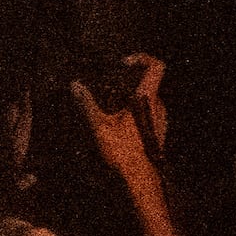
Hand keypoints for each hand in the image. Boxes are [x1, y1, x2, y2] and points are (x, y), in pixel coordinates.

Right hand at [76, 61, 165, 183]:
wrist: (140, 176)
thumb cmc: (123, 151)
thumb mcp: (100, 125)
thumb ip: (87, 103)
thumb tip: (75, 85)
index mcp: (148, 99)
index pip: (156, 67)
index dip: (142, 58)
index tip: (123, 63)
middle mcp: (158, 104)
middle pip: (147, 81)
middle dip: (126, 81)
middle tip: (106, 87)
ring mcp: (161, 116)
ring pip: (145, 97)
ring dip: (127, 97)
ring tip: (108, 106)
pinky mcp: (158, 127)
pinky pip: (146, 110)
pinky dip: (131, 109)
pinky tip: (115, 121)